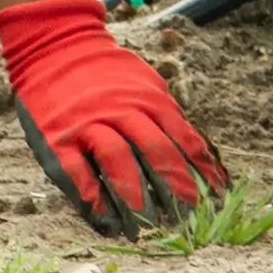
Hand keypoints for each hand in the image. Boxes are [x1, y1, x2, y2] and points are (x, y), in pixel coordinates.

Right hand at [0, 0, 223, 235]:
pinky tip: (106, 222)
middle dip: (174, 187)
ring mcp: (88, 125)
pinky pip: (78, 173)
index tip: (216, 196)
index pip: (182, 138)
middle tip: (188, 217)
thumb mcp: (144, 82)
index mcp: (148, 98)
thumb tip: (196, 153)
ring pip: (118, 163)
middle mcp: (121, 110)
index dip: (201, 170)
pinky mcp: (58, 139)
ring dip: (136, 198)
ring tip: (148, 227)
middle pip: (155, 151)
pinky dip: (94, 200)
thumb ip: (166, 114)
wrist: (55, 45)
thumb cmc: (106, 72)